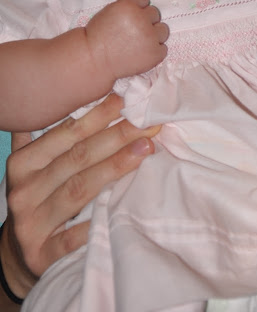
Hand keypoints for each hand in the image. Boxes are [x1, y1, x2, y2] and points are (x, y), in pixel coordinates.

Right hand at [0, 94, 158, 299]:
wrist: (19, 254)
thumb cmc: (38, 197)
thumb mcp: (33, 164)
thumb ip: (47, 133)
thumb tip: (70, 89)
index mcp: (22, 164)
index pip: (65, 134)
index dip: (98, 115)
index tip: (128, 99)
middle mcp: (23, 191)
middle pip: (77, 158)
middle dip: (117, 137)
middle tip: (149, 121)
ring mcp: (31, 224)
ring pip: (79, 190)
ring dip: (115, 167)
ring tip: (146, 148)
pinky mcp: (41, 255)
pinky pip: (73, 237)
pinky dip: (96, 220)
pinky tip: (121, 205)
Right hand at [86, 0, 168, 80]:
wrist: (93, 59)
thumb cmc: (99, 35)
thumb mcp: (110, 10)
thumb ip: (129, 5)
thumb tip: (146, 6)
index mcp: (128, 5)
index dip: (138, 7)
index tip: (130, 16)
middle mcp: (141, 19)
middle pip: (155, 13)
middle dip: (146, 20)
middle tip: (132, 31)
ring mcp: (150, 37)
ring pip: (163, 30)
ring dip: (154, 35)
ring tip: (138, 43)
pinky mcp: (155, 53)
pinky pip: (163, 48)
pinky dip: (154, 51)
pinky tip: (141, 53)